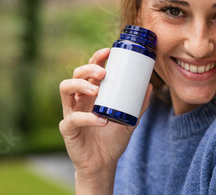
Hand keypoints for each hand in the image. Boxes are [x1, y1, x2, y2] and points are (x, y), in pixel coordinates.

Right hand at [59, 48, 152, 192]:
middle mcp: (79, 99)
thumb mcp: (130, 119)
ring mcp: (71, 111)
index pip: (90, 69)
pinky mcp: (67, 128)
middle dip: (88, 68)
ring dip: (80, 85)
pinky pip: (72, 119)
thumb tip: (150, 86)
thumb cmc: (113, 139)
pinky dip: (86, 117)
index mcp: (92, 92)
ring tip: (97, 89)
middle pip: (76, 74)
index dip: (96, 58)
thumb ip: (139, 104)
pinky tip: (101, 120)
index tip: (108, 51)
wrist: (103, 164)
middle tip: (103, 71)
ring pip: (65, 88)